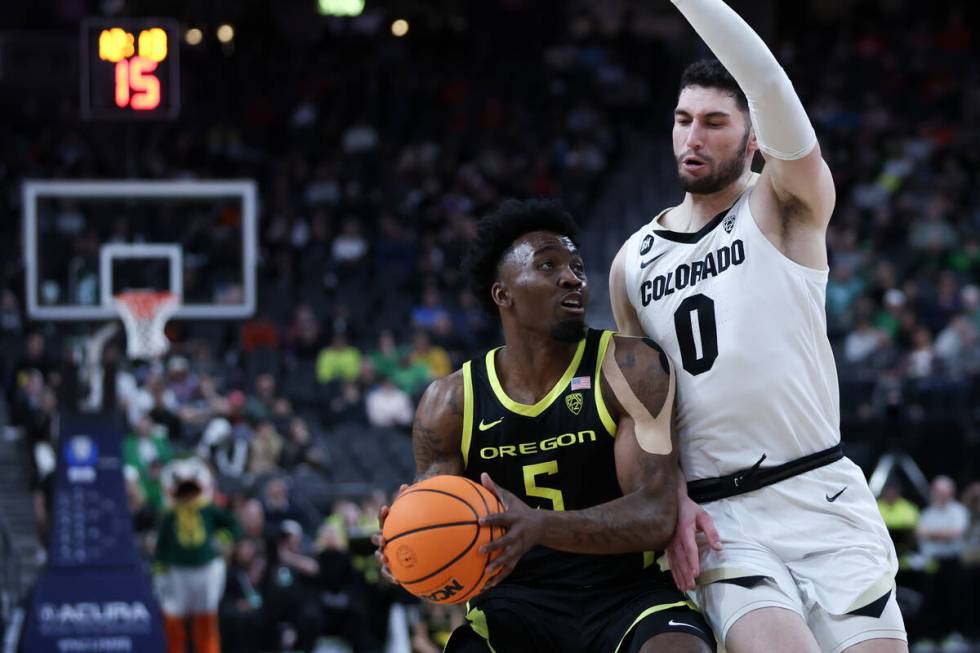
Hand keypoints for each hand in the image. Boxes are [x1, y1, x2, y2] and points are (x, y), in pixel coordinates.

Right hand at [372, 483, 409, 583]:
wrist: (419, 556)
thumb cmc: (418, 534)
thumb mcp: (418, 520)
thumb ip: (416, 506)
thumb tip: (412, 486)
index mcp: (391, 528)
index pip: (384, 519)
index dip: (383, 514)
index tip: (386, 508)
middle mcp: (387, 541)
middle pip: (377, 539)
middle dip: (378, 538)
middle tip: (384, 539)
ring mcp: (387, 555)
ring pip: (380, 556)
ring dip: (380, 557)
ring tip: (384, 557)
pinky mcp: (391, 569)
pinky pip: (388, 574)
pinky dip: (390, 576)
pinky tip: (396, 580)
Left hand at [478, 473, 542, 588]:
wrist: (543, 526)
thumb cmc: (521, 510)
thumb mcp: (510, 498)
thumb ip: (495, 488)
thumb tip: (482, 474)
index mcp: (515, 519)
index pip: (502, 518)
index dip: (492, 519)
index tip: (479, 521)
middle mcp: (518, 534)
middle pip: (506, 541)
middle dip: (495, 546)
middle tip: (481, 549)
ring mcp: (519, 548)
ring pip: (509, 558)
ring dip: (498, 566)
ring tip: (486, 572)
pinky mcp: (518, 557)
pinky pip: (508, 569)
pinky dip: (498, 578)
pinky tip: (486, 586)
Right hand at [666, 494, 720, 591]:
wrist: (673, 503)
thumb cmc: (690, 510)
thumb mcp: (704, 516)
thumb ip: (711, 532)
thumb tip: (718, 547)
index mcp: (685, 531)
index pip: (689, 549)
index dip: (692, 562)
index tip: (696, 574)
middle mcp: (675, 539)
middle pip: (681, 559)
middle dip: (686, 573)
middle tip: (691, 586)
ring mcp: (670, 544)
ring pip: (674, 563)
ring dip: (679, 576)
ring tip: (685, 588)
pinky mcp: (667, 547)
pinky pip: (670, 562)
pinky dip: (674, 573)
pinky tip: (677, 583)